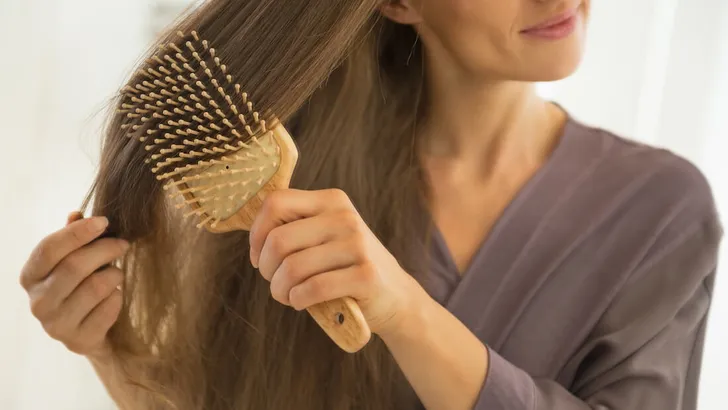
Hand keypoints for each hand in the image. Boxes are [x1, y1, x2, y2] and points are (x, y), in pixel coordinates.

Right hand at [19, 212, 128, 358]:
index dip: (78, 232)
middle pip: (74, 266)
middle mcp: (37, 303)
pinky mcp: (78, 340)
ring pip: (96, 286)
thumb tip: (77, 214)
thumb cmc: (80, 285)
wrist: (91, 331)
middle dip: (105, 249)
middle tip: (123, 244)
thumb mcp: (72, 259)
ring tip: (115, 274)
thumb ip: (72, 237)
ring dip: (114, 275)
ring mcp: (56, 325)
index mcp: (30, 277)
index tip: (104, 221)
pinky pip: (109, 307)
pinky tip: (114, 297)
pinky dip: (118, 297)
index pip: (49, 249)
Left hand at [249, 188, 425, 336]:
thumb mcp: (324, 237)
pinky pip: (313, 288)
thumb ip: (293, 228)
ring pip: (292, 267)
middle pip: (278, 240)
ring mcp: (358, 245)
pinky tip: (302, 302)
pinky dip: (298, 300)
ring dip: (280, 290)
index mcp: (331, 200)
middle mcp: (345, 216)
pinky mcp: (366, 275)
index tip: (259, 256)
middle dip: (266, 269)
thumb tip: (252, 238)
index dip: (257, 234)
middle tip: (275, 282)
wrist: (395, 295)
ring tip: (287, 296)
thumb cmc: (346, 267)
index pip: (275, 203)